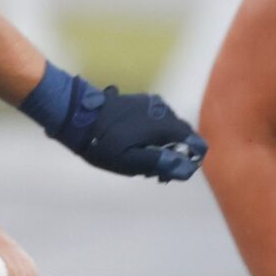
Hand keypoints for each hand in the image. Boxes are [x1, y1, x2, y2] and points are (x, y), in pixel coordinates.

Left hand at [55, 84, 206, 181]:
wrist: (78, 114)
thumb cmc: (103, 143)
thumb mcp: (130, 161)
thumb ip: (160, 163)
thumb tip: (187, 169)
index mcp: (165, 125)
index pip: (197, 143)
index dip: (191, 161)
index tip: (172, 173)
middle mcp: (165, 111)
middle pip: (185, 137)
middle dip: (175, 156)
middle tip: (153, 173)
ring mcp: (153, 104)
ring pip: (171, 130)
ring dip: (164, 146)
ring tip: (143, 161)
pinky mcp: (143, 102)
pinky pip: (159, 121)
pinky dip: (155, 136)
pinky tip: (138, 146)